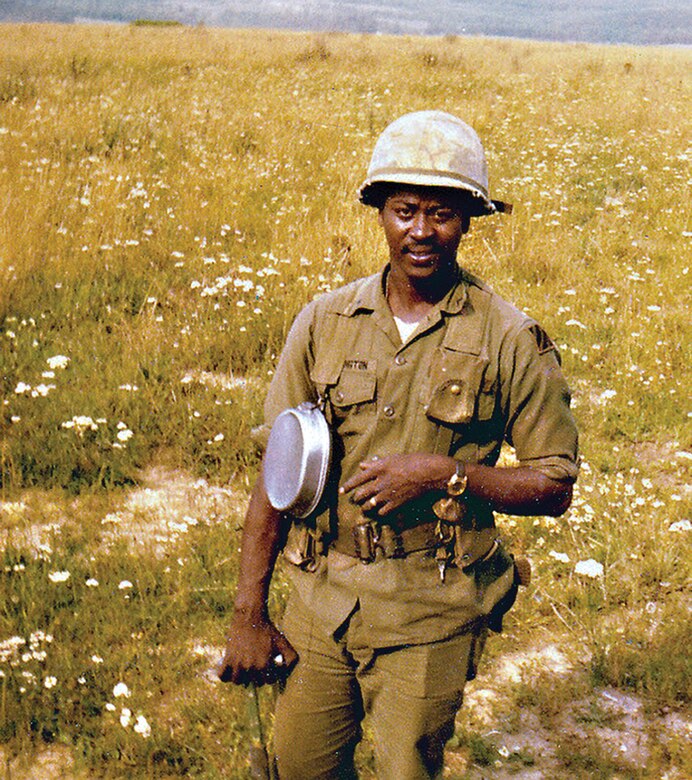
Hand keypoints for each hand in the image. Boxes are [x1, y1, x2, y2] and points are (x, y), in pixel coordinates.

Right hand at [217, 608, 297, 685]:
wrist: (250, 617)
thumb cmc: (267, 630)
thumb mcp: (283, 642)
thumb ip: (291, 659)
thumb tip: (286, 673)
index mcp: (264, 665)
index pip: (267, 681)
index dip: (269, 674)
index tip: (266, 667)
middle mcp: (250, 667)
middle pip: (252, 682)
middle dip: (256, 675)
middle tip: (256, 664)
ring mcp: (237, 664)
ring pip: (237, 681)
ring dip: (241, 676)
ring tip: (244, 668)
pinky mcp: (227, 658)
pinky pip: (222, 676)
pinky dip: (225, 675)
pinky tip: (230, 668)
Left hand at [339, 453, 454, 515]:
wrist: (430, 473)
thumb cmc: (413, 461)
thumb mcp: (393, 458)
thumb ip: (376, 463)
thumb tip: (362, 465)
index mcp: (379, 468)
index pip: (358, 478)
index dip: (348, 486)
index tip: (342, 491)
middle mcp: (381, 482)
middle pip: (362, 494)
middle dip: (356, 498)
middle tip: (355, 499)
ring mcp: (388, 494)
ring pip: (370, 505)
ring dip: (366, 507)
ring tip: (365, 508)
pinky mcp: (397, 503)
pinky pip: (383, 512)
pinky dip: (380, 513)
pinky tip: (381, 512)